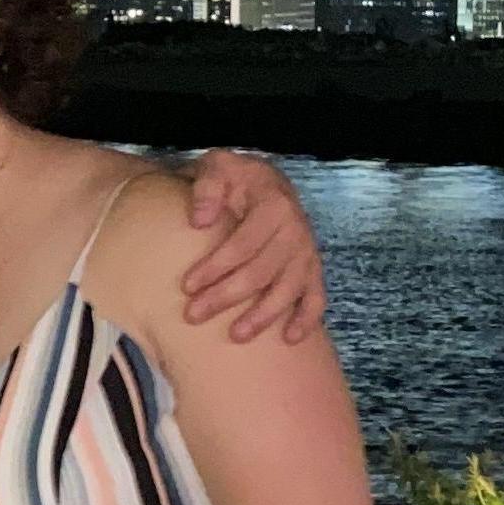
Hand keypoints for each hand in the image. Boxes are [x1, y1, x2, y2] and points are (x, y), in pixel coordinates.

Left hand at [182, 150, 326, 343]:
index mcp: (274, 205)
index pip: (242, 244)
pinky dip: (306, 319)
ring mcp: (307, 252)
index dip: (214, 267)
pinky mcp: (313, 268)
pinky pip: (317, 298)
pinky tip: (289, 338)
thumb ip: (207, 187)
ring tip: (236, 335)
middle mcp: (296, 230)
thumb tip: (200, 220)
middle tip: (193, 315)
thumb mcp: (217, 166)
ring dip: (263, 316)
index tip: (187, 285)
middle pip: (260, 272)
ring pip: (288, 291)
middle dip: (226, 297)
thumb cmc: (235, 178)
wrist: (264, 180)